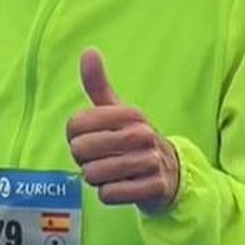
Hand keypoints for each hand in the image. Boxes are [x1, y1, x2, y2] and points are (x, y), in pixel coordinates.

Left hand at [66, 49, 179, 213]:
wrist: (171, 174)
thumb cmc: (134, 140)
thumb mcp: (117, 111)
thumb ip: (98, 84)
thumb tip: (89, 50)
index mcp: (130, 114)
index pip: (75, 125)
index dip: (74, 137)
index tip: (89, 138)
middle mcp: (142, 135)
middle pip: (81, 150)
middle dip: (84, 160)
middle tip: (99, 159)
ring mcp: (149, 162)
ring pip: (94, 174)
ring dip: (97, 178)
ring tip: (111, 173)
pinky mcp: (152, 188)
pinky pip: (109, 194)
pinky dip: (109, 194)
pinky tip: (122, 187)